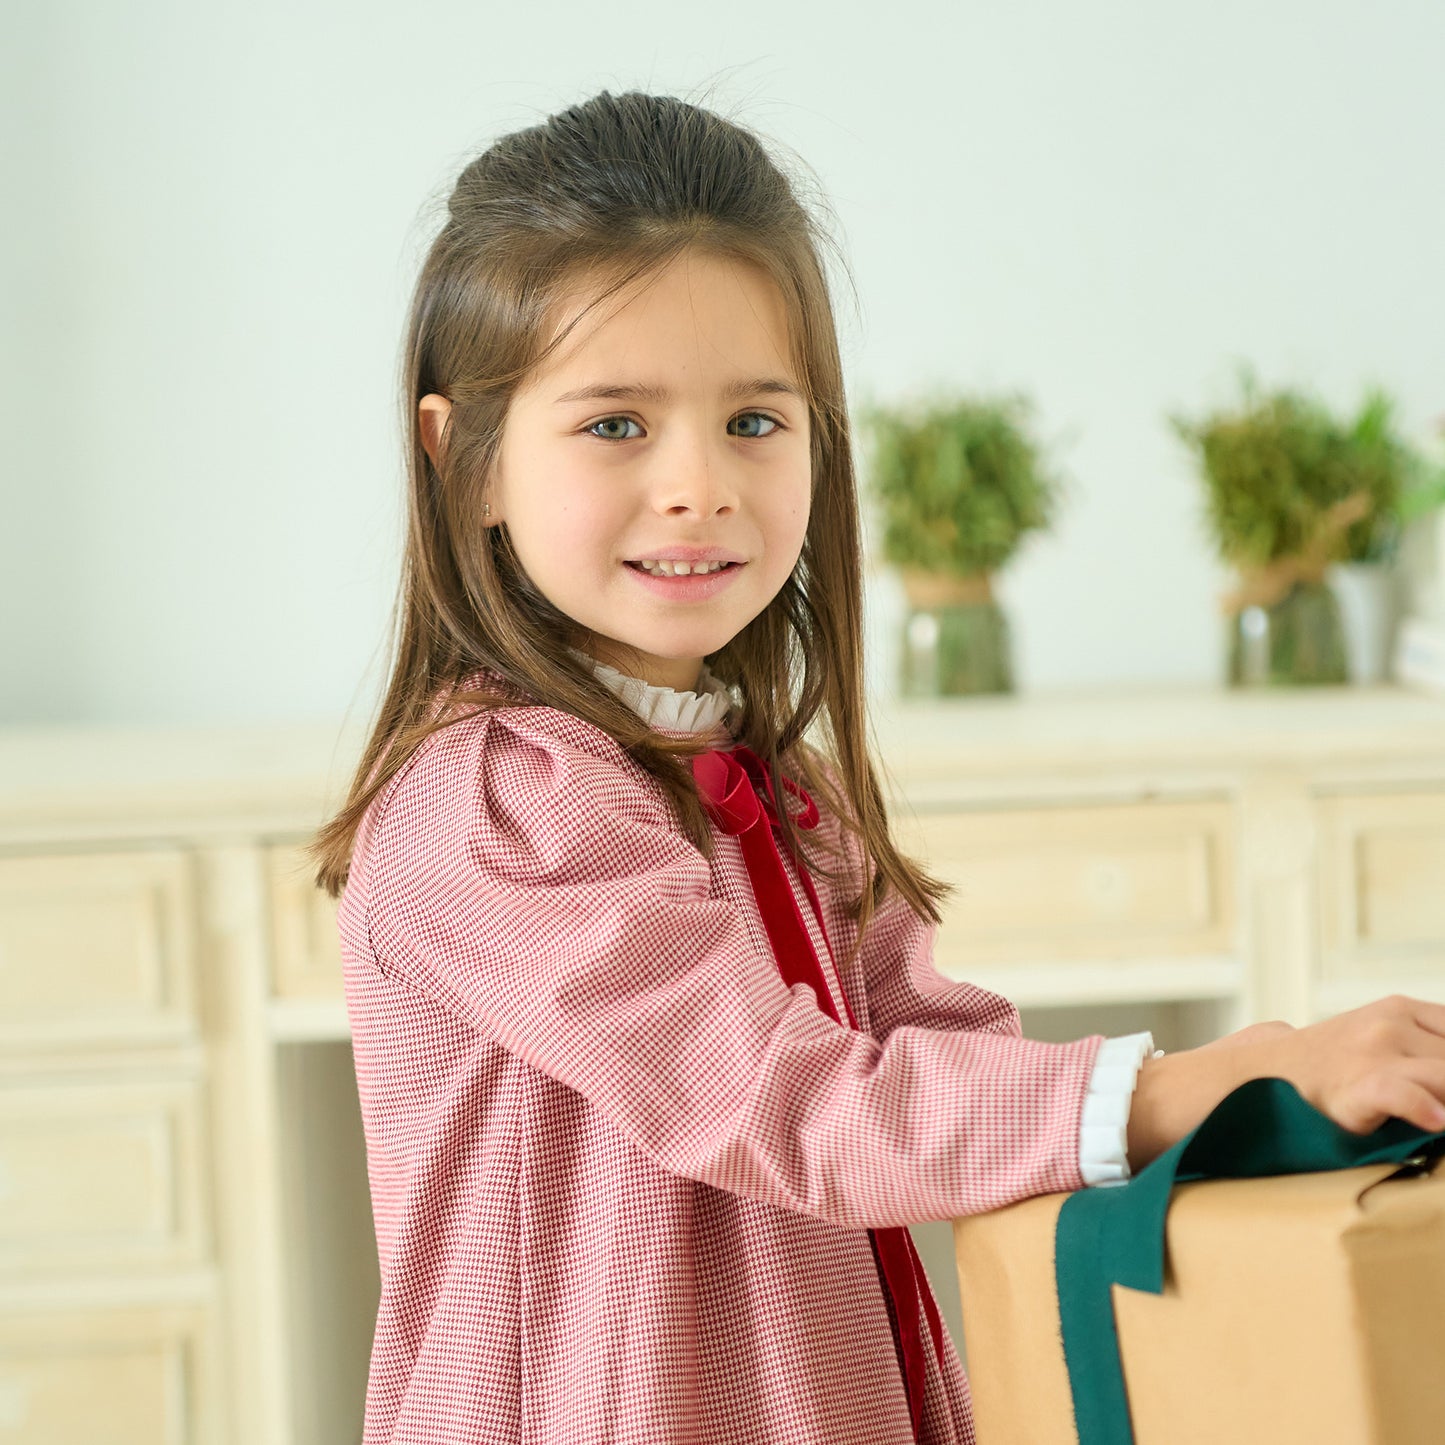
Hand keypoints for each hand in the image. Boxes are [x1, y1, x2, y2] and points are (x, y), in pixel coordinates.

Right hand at [1262, 995, 1444, 1134]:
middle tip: (1436, 1095)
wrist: (1273, 1071)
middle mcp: (1391, 1024)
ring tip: (1439, 1114)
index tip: (1442, 1080)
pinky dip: (1424, 1107)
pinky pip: (1403, 1094)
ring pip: (1444, 1076)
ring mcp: (1374, 1053)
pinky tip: (1436, 1119)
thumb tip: (1444, 1076)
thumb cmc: (1338, 1063)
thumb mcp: (1383, 1034)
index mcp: (1402, 1008)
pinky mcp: (1359, 1085)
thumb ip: (1426, 1046)